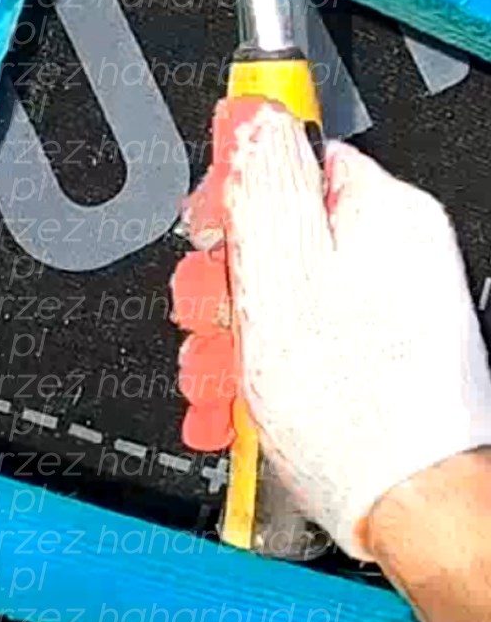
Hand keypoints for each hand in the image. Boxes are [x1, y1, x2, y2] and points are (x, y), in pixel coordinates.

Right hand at [172, 98, 490, 557]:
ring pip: (280, 302)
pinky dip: (262, 377)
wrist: (414, 509)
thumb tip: (254, 112)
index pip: (290, 160)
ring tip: (221, 382)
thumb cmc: (356, 406)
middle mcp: (395, 254)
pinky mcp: (380, 365)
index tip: (207, 236)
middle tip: (213, 322)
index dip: (230, 199)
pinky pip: (305, 349)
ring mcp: (390, 314)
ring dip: (231, 343)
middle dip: (222, 287)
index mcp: (380, 211)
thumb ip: (263, 182)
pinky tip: (240, 411)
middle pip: (277, 236)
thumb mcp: (282, 274)